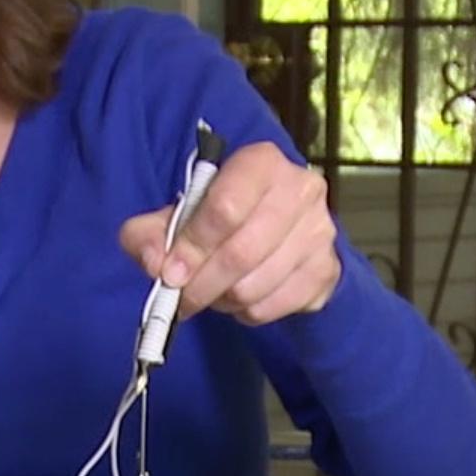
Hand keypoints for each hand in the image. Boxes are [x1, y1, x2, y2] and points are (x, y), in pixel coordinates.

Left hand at [119, 143, 340, 326]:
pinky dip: (248, 312)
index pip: (225, 207)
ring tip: (212, 293)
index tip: (170, 272)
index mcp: (261, 162)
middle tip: (181, 298)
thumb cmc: (221, 217)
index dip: (193, 246)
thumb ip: (148, 233)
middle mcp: (300, 189)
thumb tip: (153, 263)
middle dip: (202, 284)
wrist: (279, 230)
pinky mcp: (327, 269)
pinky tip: (238, 299)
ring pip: (256, 285)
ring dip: (223, 299)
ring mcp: (320, 231)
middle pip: (242, 252)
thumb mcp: (176, 214)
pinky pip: (276, 306)